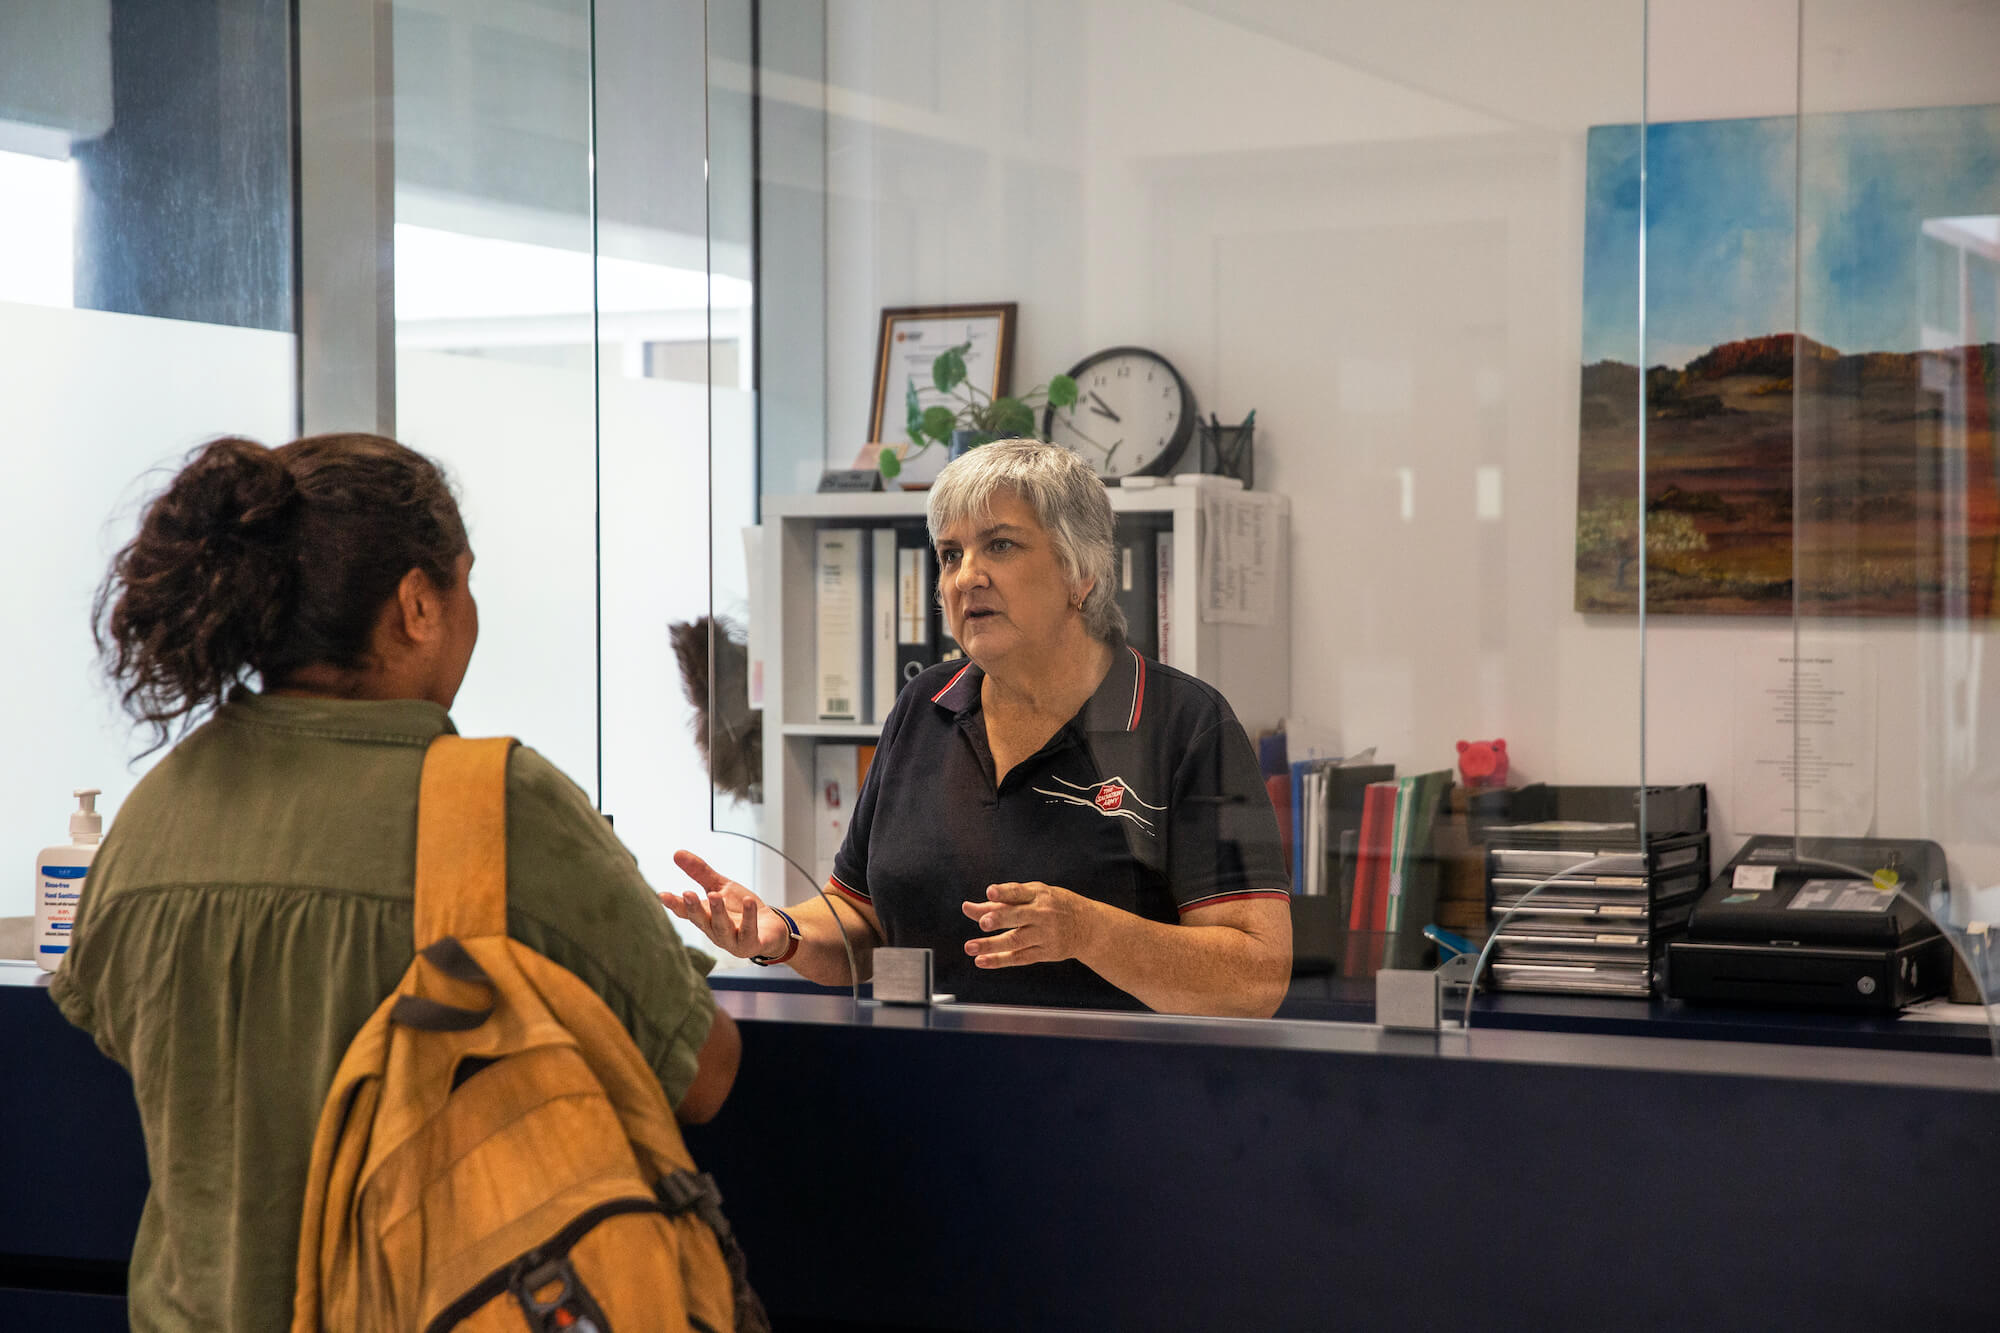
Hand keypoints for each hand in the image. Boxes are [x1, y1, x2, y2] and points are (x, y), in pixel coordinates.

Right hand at [664, 850, 790, 960]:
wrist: (771, 928)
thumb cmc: (741, 909)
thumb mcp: (720, 887)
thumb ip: (700, 872)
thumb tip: (677, 853)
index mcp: (705, 917)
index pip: (686, 911)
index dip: (675, 904)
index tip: (662, 895)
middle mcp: (715, 931)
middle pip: (701, 920)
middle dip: (694, 908)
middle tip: (688, 894)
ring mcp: (733, 940)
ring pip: (722, 928)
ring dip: (718, 912)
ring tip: (716, 895)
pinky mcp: (752, 944)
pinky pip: (749, 932)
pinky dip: (749, 917)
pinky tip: (749, 901)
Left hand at [960, 881, 1099, 968]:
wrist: (1089, 927)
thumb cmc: (1053, 906)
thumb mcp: (1033, 896)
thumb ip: (1000, 902)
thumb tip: (967, 908)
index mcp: (1039, 894)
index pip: (1019, 891)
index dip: (1004, 892)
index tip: (990, 892)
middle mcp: (1042, 913)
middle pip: (1018, 916)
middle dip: (1000, 918)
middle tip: (983, 922)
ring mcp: (1045, 934)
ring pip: (1016, 940)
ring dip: (992, 945)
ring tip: (970, 947)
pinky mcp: (1046, 952)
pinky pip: (1020, 957)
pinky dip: (1000, 960)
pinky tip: (982, 961)